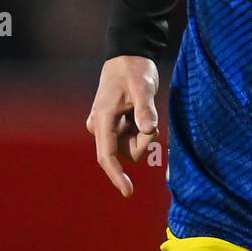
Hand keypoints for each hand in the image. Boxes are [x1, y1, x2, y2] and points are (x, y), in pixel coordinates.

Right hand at [86, 55, 158, 196]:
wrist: (127, 58)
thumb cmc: (134, 70)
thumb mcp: (144, 87)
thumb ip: (146, 109)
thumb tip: (148, 130)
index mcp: (103, 119)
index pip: (106, 155)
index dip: (117, 175)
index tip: (128, 192)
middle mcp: (100, 127)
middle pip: (126, 152)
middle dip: (144, 141)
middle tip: (151, 118)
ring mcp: (106, 128)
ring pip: (130, 148)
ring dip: (143, 136)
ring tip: (144, 109)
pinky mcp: (114, 128)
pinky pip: (131, 140)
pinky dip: (141, 132)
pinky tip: (140, 111)